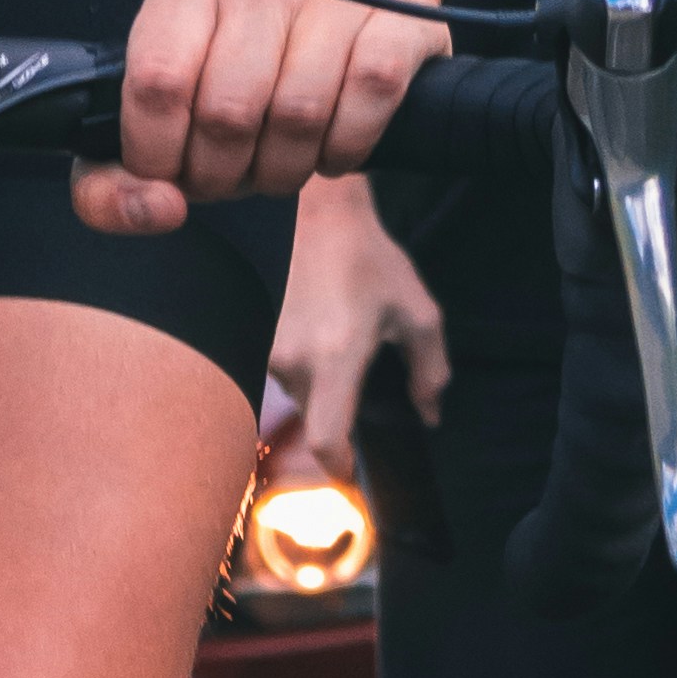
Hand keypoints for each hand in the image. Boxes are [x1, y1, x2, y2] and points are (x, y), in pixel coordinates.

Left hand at [80, 0, 446, 239]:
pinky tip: (333, 148)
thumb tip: (157, 210)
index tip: (172, 175)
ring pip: (300, 111)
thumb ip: (114, 179)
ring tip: (279, 165)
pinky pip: (372, 91)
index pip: (157, 82)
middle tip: (231, 176)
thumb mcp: (166, 105)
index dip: (160, 155)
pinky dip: (348, 145)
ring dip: (286, 169)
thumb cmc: (240, 69)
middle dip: (224, 174)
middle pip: (229, 110)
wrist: (336, 1)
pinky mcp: (400, 4)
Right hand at [267, 171, 451, 472]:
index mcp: (337, 358)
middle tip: (352, 365)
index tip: (350, 469)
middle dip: (334, 405)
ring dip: (311, 378)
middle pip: (312, 414)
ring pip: (290, 389)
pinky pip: (270, 365)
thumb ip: (431, 371)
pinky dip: (292, 358)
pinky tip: (307, 325)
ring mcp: (262, 344)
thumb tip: (430, 415)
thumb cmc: (369, 258)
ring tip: (329, 331)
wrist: (311, 208)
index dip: (338, 465)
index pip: (326, 439)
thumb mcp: (417, 312)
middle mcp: (292, 359)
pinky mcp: (245, 329)